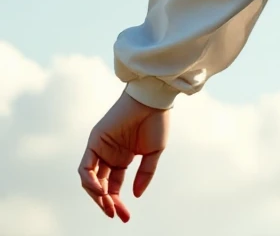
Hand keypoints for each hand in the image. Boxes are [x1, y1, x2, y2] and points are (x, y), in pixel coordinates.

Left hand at [78, 89, 169, 220]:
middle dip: (107, 203)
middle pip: (101, 187)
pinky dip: (90, 181)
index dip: (117, 203)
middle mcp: (108, 155)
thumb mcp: (153, 153)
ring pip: (90, 181)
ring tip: (109, 206)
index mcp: (122, 159)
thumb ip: (145, 174)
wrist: (153, 99)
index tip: (125, 217)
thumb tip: (136, 195)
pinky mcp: (95, 141)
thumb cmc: (156, 121)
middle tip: (117, 214)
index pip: (113, 187)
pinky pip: (85, 167)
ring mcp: (100, 149)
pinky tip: (101, 191)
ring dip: (97, 196)